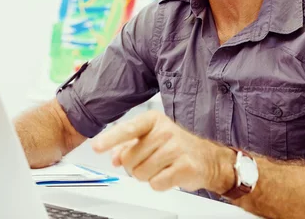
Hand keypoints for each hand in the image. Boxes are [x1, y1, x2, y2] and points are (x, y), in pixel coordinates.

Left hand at [92, 111, 234, 192]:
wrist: (208, 159)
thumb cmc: (175, 146)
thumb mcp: (150, 139)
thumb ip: (128, 146)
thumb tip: (114, 157)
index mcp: (153, 120)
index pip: (127, 129)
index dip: (110, 139)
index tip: (97, 147)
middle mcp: (165, 131)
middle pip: (130, 159)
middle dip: (134, 166)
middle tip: (149, 162)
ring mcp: (176, 148)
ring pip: (141, 173)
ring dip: (146, 176)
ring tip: (160, 168)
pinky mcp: (185, 166)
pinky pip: (156, 183)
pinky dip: (159, 184)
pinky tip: (168, 175)